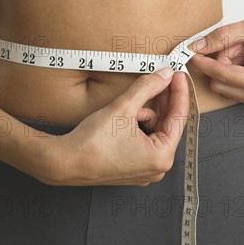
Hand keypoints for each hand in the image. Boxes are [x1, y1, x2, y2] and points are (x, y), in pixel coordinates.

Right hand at [43, 68, 188, 185]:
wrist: (65, 161)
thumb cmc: (92, 142)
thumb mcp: (124, 107)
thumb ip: (148, 88)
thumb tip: (165, 75)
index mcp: (161, 157)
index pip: (178, 118)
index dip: (178, 92)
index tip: (178, 75)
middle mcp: (157, 167)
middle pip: (167, 125)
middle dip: (160, 103)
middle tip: (160, 79)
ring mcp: (145, 169)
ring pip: (154, 130)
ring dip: (144, 114)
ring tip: (125, 109)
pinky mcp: (133, 167)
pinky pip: (144, 139)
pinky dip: (137, 125)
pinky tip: (123, 119)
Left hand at [187, 12, 243, 106]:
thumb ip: (222, 37)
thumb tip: (197, 46)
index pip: (221, 74)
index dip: (202, 61)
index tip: (188, 52)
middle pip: (220, 83)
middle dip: (220, 60)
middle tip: (234, 42)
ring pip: (226, 84)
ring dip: (228, 64)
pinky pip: (235, 84)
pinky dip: (235, 68)